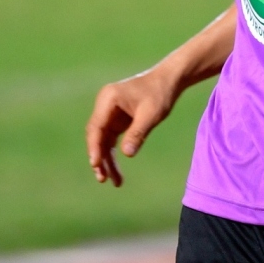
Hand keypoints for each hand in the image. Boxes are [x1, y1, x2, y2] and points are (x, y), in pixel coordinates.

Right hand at [86, 68, 177, 185]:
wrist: (169, 80)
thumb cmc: (160, 93)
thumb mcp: (151, 114)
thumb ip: (138, 133)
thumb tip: (126, 154)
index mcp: (108, 98)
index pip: (96, 126)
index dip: (94, 147)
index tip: (95, 164)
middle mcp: (105, 105)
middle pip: (96, 136)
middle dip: (99, 157)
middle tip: (103, 179)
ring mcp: (109, 113)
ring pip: (103, 141)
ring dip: (106, 161)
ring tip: (114, 182)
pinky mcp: (116, 120)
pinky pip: (111, 141)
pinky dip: (113, 155)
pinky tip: (117, 172)